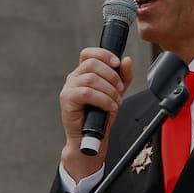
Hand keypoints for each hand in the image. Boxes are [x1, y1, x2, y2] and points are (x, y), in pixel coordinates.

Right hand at [59, 48, 132, 180]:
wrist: (92, 138)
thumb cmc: (101, 116)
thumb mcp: (116, 93)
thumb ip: (123, 77)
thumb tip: (126, 60)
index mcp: (83, 73)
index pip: (89, 53)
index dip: (104, 54)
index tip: (117, 63)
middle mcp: (74, 77)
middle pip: (92, 64)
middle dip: (112, 76)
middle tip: (120, 90)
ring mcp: (68, 87)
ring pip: (91, 78)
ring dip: (109, 90)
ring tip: (115, 102)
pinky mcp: (67, 99)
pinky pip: (87, 93)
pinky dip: (103, 99)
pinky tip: (109, 107)